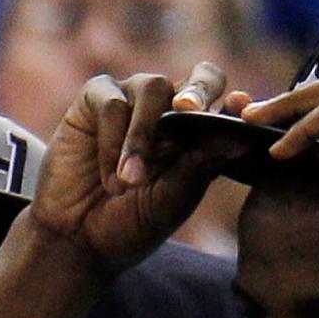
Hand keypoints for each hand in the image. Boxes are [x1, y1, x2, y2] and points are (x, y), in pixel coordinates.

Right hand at [23, 62, 252, 280]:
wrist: (75, 241)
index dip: (235, 103)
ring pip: (152, 88)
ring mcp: (132, 100)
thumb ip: (202, 165)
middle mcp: (169, 110)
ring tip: (129, 182)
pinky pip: (112, 103)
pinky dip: (112, 141)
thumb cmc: (129, 224)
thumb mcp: (172, 199)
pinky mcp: (94, 100)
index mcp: (198, 133)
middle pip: (199, 77)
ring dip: (142, 137)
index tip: (241, 108)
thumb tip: (243, 136)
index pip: (227, 103)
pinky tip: (110, 178)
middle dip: (198, 92)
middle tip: (189, 110)